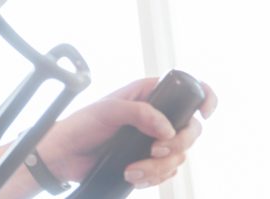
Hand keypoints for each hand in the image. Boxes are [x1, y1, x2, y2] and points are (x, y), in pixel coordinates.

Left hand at [37, 77, 216, 188]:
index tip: (204, 113)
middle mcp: (156, 117)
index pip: (186, 91)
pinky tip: (132, 175)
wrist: (65, 156)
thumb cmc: (80, 126)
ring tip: (132, 169)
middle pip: (191, 130)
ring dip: (158, 167)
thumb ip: (139, 113)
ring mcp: (154, 140)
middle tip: (155, 150)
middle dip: (178, 144)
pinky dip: (152, 178)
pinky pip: (167, 173)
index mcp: (148, 95)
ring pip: (180, 156)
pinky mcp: (149, 162)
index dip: (204, 98)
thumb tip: (167, 127)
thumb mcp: (107, 111)